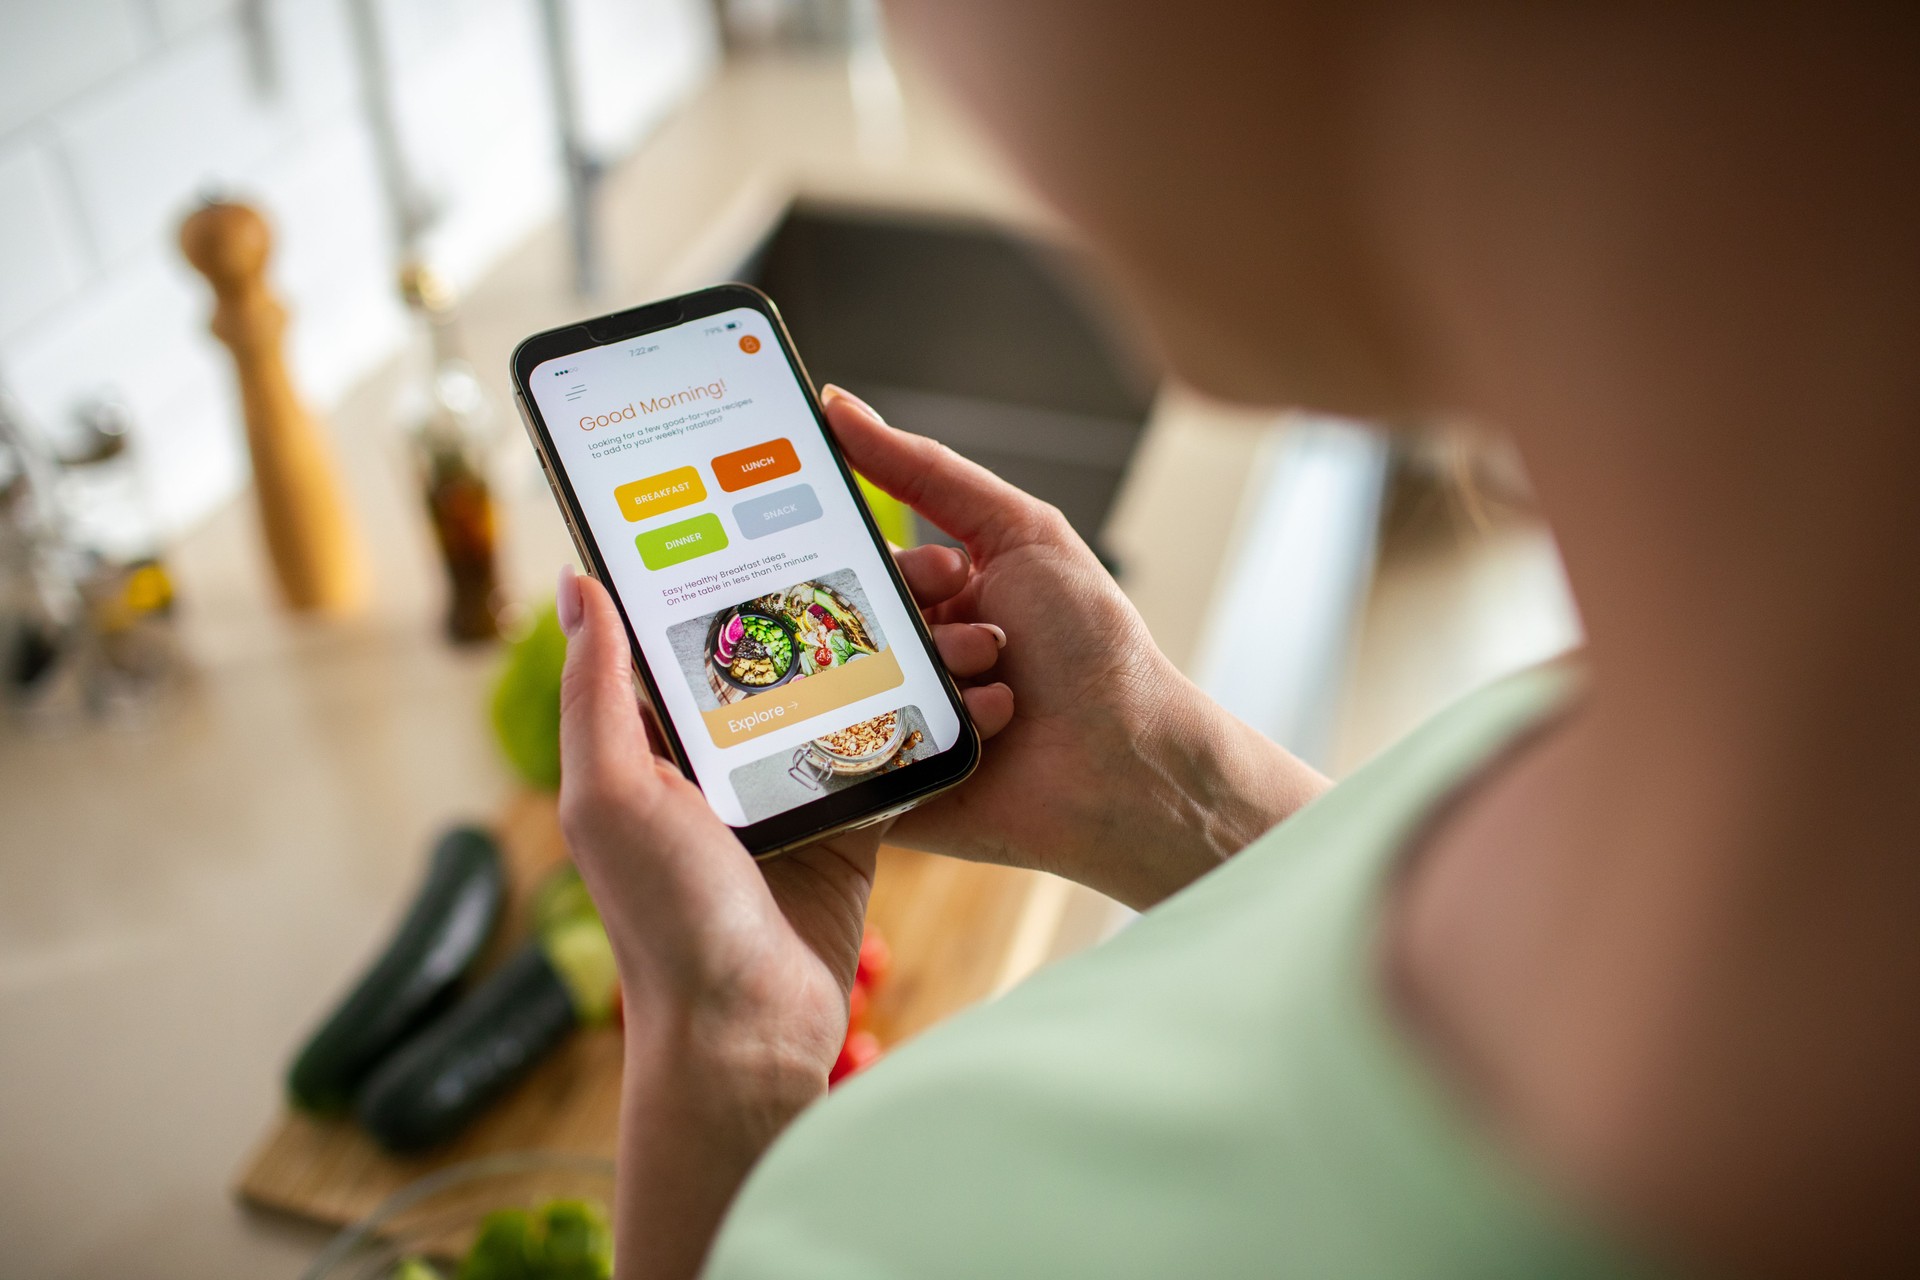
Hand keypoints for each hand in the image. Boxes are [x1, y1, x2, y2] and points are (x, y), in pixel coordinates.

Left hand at [552, 555, 1012, 1278]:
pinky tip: (966, 672)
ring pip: (842, 684)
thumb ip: (598, 692)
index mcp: (652, 737)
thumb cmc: (664, 922)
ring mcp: (787, 782)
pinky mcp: (848, 819)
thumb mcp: (611, 796)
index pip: (686, 625)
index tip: (773, 503)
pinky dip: (923, 711)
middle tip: (894, 544)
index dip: (726, 564)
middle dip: (836, 593)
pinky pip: (885, 747)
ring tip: (947, 598)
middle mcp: (720, 750)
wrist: (746, 1033)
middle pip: (780, 644)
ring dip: (893, 644)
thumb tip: (579, 584)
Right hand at [826, 385, 1327, 908]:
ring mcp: (901, 718)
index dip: (897, 564)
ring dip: (934, 672)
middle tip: (982, 633)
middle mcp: (914, 654)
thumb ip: (927, 470)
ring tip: (996, 681)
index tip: (941, 573)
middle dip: (915, 622)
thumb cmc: (1092, 644)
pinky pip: (861, 745)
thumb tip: (840, 406)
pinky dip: (929, 726)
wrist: (1127, 756)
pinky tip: (990, 727)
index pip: (870, 564)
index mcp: (938, 596)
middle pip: (856, 619)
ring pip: (856, 680)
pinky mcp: (891, 780)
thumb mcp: (1021, 531)